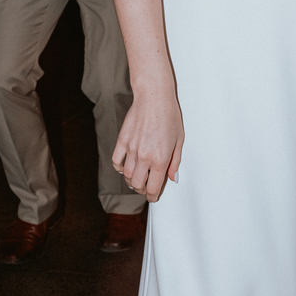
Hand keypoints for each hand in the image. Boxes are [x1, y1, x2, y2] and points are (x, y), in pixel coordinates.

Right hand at [112, 85, 183, 201]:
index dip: (153, 196)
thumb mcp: (179, 141)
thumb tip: (171, 178)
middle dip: (142, 190)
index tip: (153, 197)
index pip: (153, 187)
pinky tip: (125, 167)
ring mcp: (131, 149)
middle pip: (138, 185)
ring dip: (132, 181)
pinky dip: (120, 168)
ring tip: (137, 179)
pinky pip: (116, 161)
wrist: (154, 98)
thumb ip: (175, 162)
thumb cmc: (169, 116)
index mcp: (160, 159)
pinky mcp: (122, 141)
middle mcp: (144, 157)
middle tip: (146, 188)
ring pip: (127, 176)